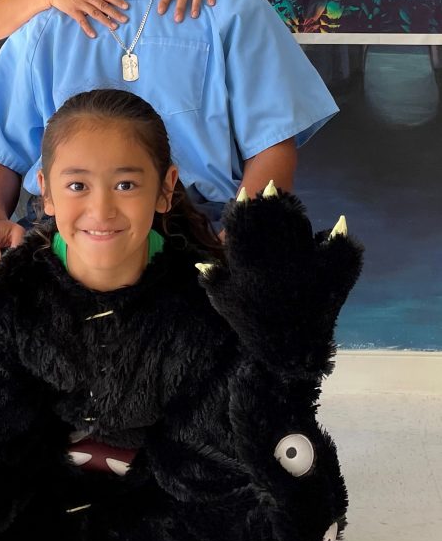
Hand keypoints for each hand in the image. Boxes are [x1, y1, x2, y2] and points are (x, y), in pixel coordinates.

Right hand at [45, 0, 128, 37]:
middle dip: (114, 13)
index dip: (117, 1)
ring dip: (105, 20)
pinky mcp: (73, 11)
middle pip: (103, 5)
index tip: (126, 7)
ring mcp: (80, 4)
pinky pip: (81, 21)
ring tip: (114, 27)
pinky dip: (87, 28)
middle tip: (124, 19)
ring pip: (95, 13)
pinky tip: (93, 34)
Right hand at [200, 188, 362, 375]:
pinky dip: (338, 237)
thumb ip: (214, 279)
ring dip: (296, 213)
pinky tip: (337, 223)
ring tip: (293, 203)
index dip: (245, 208)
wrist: (289, 353)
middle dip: (272, 202)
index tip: (245, 194)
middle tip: (271, 188)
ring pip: (300, 228)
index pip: (245, 227)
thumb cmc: (254, 326)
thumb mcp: (226, 303)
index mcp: (251, 265)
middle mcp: (277, 260)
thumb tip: (202, 261)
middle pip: (273, 221)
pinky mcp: (328, 275)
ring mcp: (305, 265)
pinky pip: (336, 250)